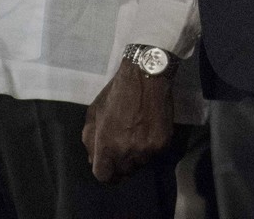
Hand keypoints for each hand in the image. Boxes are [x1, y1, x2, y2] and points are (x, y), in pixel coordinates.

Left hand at [81, 60, 174, 183]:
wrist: (147, 76)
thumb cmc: (117, 93)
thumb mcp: (94, 113)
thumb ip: (90, 139)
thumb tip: (93, 157)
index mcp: (107, 146)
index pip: (104, 176)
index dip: (105, 171)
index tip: (108, 164)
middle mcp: (127, 152)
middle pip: (123, 173)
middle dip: (121, 164)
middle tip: (123, 149)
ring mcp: (147, 149)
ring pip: (140, 164)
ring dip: (137, 156)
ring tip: (137, 137)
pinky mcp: (163, 143)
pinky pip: (154, 154)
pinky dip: (151, 147)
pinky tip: (149, 130)